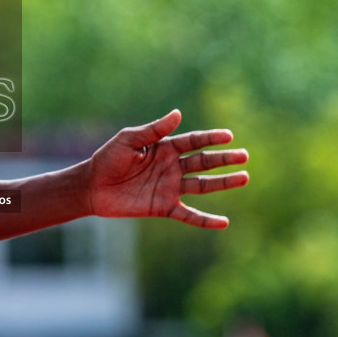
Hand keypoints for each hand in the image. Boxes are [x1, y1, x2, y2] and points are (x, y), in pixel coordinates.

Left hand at [86, 109, 248, 228]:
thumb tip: (177, 114)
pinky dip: (206, 220)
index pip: (193, 141)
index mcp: (164, 148)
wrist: (92, 187)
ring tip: (244, 177)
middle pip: (203, 162)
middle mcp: (172, 167)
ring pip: (202, 185)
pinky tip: (224, 223)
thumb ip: (154, 130)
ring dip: (223, 182)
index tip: (228, 136)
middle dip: (224, 159)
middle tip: (244, 156)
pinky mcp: (163, 207)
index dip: (210, 138)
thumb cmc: (108, 159)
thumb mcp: (128, 140)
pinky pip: (189, 215)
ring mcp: (169, 188)